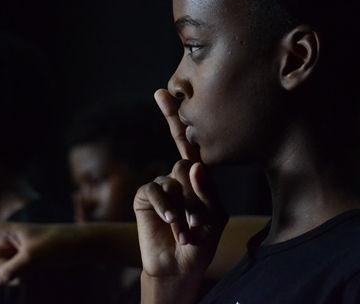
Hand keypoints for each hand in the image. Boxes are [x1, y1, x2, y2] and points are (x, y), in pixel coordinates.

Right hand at [0, 221, 89, 286]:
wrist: (79, 246)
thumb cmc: (58, 245)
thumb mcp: (35, 257)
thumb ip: (12, 270)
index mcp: (6, 229)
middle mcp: (5, 240)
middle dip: (2, 270)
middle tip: (27, 261)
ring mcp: (11, 252)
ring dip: (13, 276)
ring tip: (35, 264)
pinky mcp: (19, 262)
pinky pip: (7, 278)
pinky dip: (19, 279)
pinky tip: (36, 270)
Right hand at [133, 90, 226, 280]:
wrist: (180, 267)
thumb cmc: (201, 242)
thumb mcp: (214, 217)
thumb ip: (206, 191)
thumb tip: (193, 165)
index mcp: (198, 177)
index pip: (190, 142)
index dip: (177, 117)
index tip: (166, 92)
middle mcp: (179, 176)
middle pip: (184, 154)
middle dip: (189, 172)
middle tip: (176, 146)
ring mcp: (161, 185)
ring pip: (175, 178)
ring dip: (183, 206)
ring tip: (187, 228)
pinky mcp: (144, 197)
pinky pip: (155, 190)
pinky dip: (165, 206)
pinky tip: (171, 221)